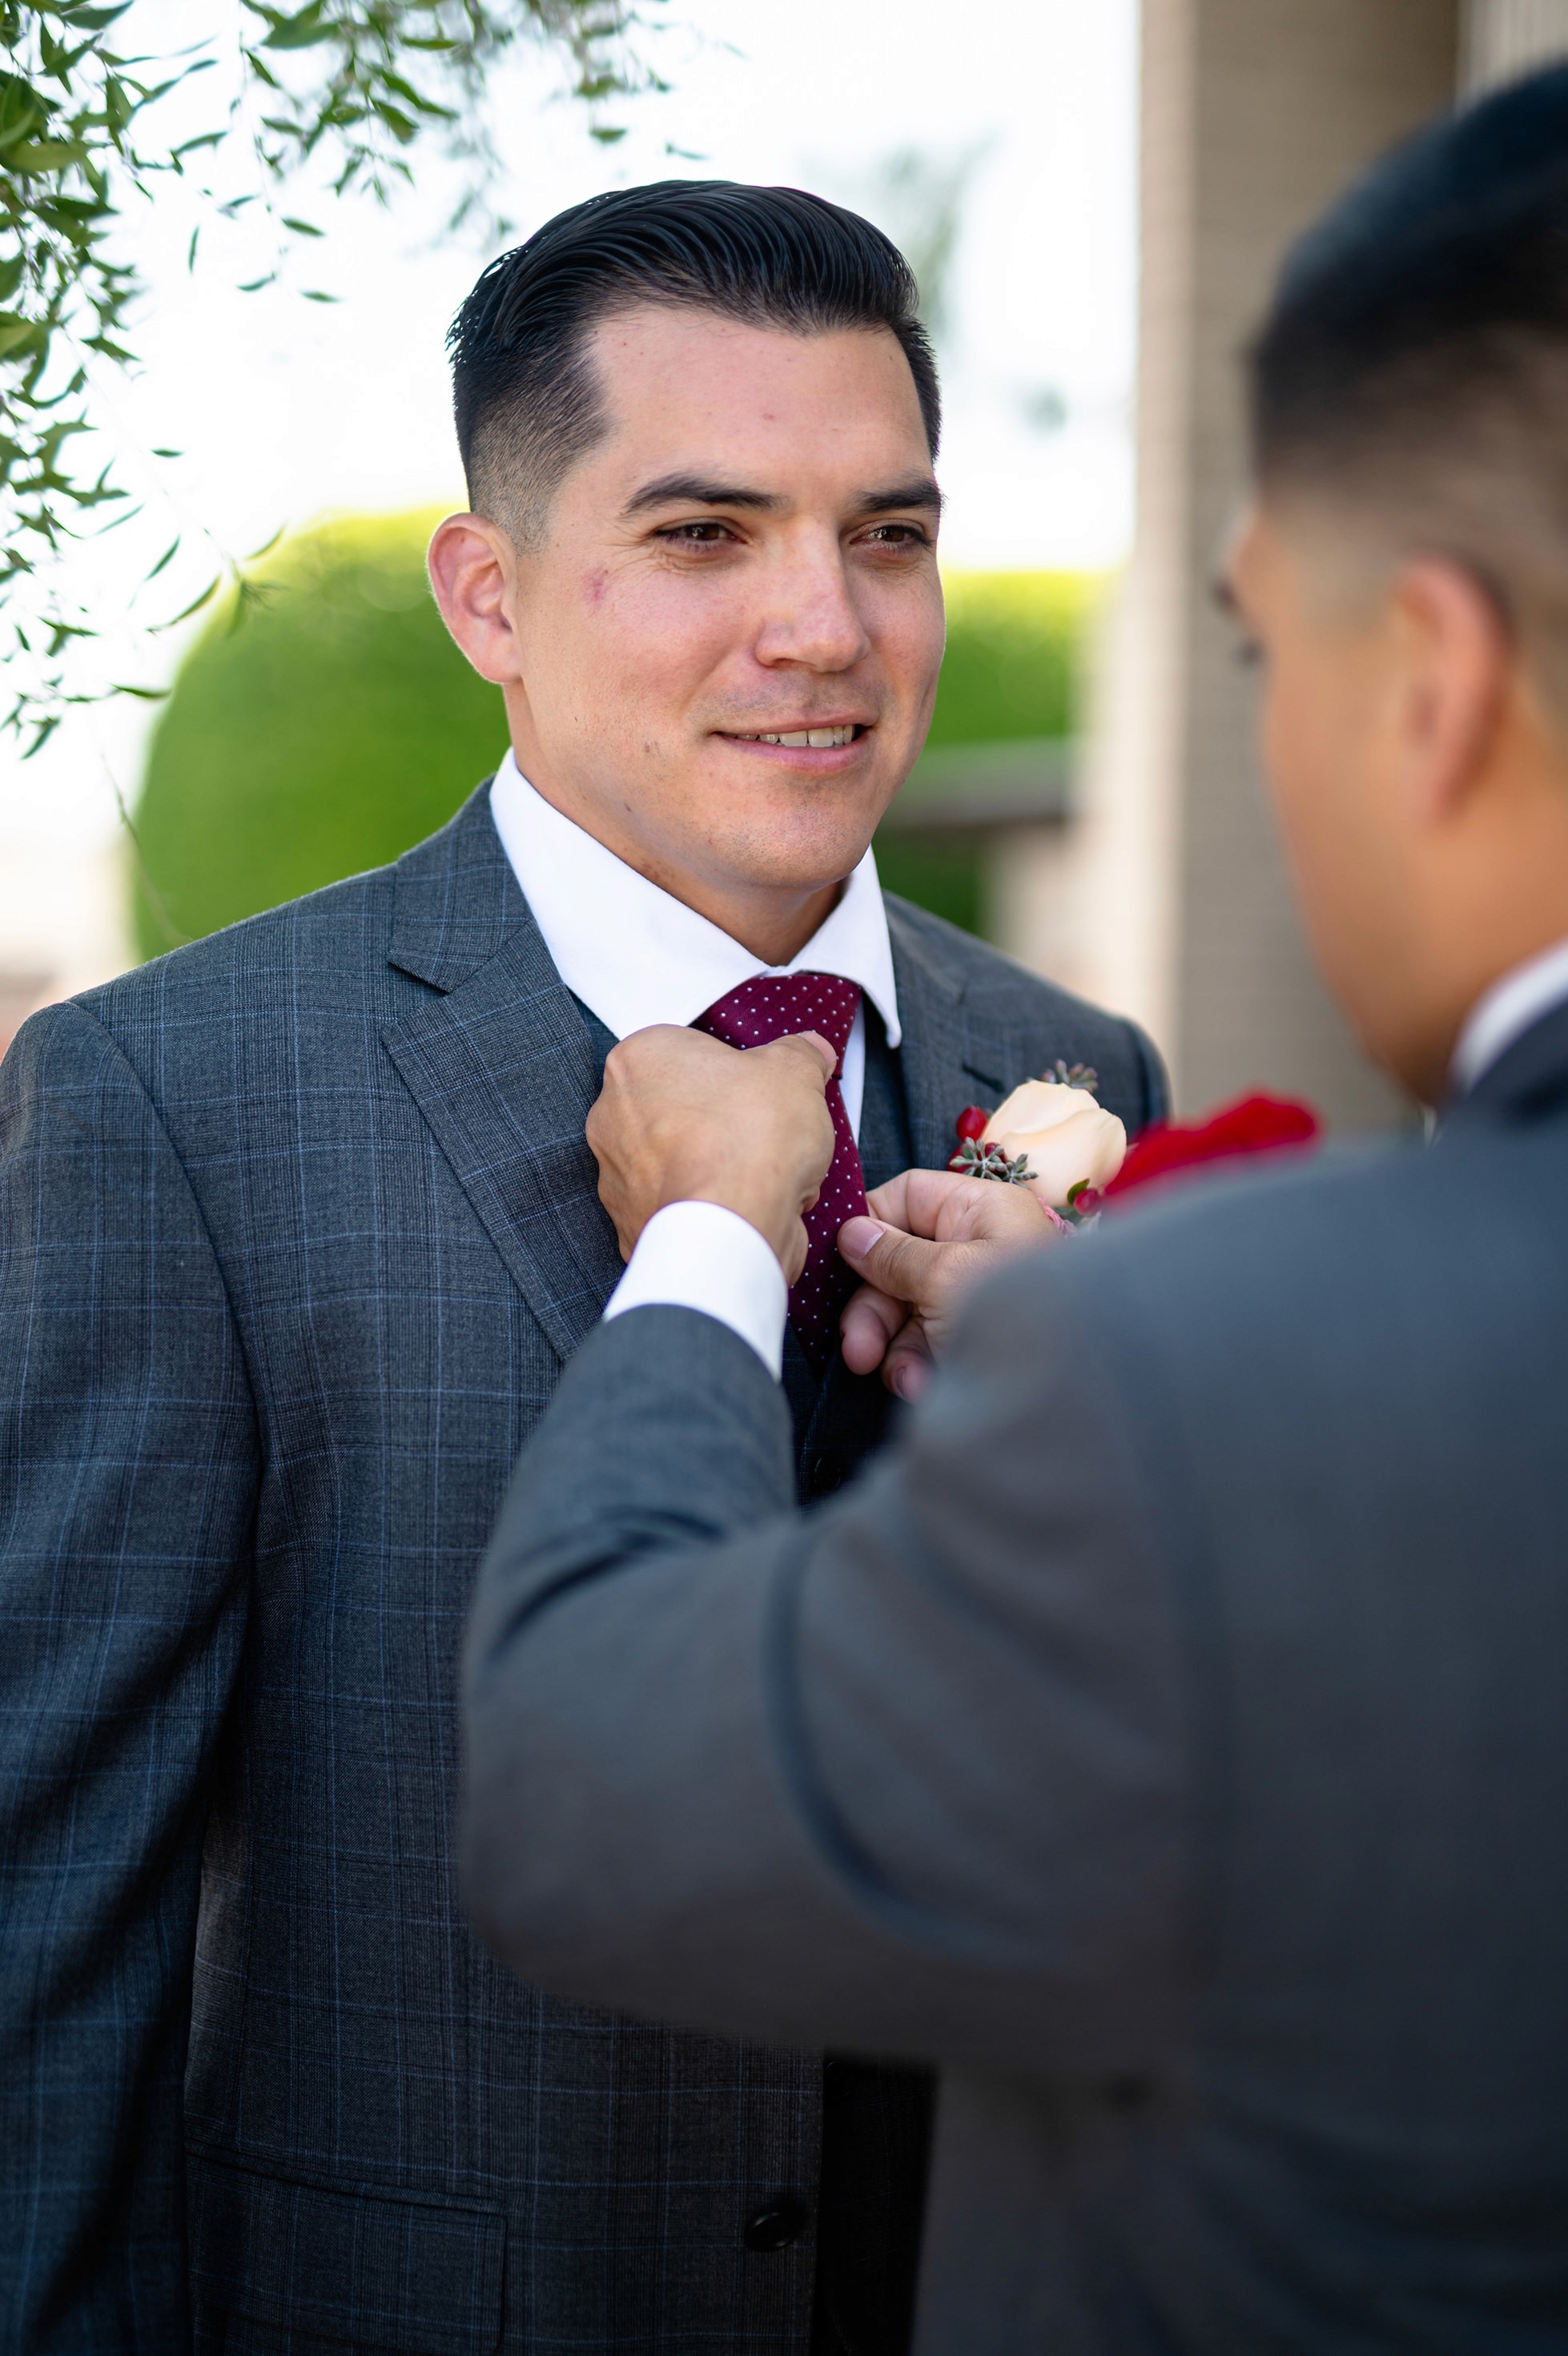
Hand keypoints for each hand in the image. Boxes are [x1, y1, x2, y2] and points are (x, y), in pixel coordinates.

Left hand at [587, 1025, 837, 1282]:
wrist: (732, 1228)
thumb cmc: (747, 1143)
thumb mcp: (795, 1071)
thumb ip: (800, 1053)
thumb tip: (808, 1053)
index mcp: (639, 1059)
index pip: (689, 1051)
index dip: (735, 1070)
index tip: (761, 1086)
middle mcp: (612, 1115)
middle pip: (683, 1107)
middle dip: (724, 1120)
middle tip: (765, 1130)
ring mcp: (616, 1175)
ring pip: (682, 1159)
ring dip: (719, 1164)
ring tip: (763, 1174)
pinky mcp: (630, 1221)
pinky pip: (680, 1203)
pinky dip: (709, 1205)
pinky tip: (745, 1205)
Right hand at [837, 1167, 1063, 1400]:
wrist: (1076, 1395)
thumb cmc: (1023, 1317)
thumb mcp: (948, 1278)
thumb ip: (895, 1255)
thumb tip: (851, 1231)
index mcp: (982, 1211)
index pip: (909, 1197)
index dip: (869, 1225)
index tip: (839, 1262)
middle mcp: (977, 1247)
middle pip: (897, 1262)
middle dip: (874, 1310)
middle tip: (858, 1350)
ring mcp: (973, 1296)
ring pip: (905, 1311)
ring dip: (895, 1349)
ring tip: (906, 1380)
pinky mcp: (971, 1339)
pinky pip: (924, 1345)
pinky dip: (916, 1367)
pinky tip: (923, 1386)